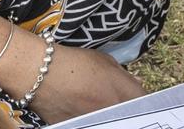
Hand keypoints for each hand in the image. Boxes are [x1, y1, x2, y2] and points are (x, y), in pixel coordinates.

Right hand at [29, 45, 146, 122]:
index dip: (144, 101)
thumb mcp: (103, 61)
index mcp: (120, 91)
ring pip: (113, 120)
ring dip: (112, 114)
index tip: (140, 99)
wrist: (38, 74)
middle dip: (129, 110)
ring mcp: (95, 122)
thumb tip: (134, 84)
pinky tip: (84, 109)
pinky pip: (93, 123)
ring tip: (97, 103)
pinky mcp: (78, 128)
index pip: (144, 102)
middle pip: (130, 115)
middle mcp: (111, 111)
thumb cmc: (72, 62)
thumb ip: (123, 75)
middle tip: (119, 102)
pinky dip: (94, 118)